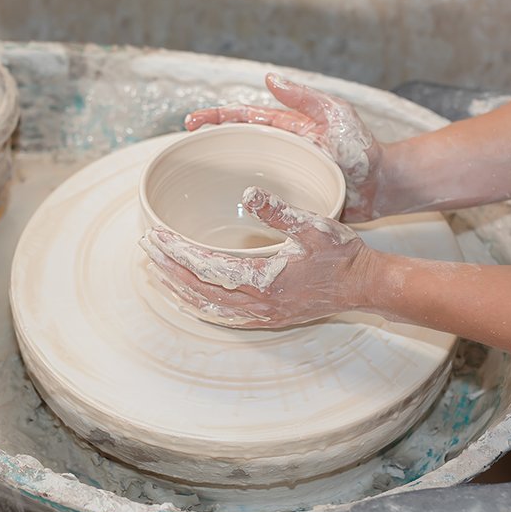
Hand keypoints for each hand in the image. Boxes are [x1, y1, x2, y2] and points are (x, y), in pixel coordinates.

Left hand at [139, 186, 373, 328]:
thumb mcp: (314, 225)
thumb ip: (280, 211)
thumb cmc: (341, 253)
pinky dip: (199, 307)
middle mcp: (258, 302)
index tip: (155, 235)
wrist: (363, 285)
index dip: (176, 251)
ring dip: (179, 290)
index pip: (206, 266)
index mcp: (264, 278)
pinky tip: (188, 298)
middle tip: (146, 250)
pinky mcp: (268, 319)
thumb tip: (250, 192)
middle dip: (169, 269)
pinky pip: (223, 317)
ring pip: (207, 307)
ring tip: (156, 273)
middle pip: (198, 289)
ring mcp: (262, 315)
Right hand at [185, 73, 384, 221]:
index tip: (191, 122)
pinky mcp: (290, 202)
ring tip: (192, 183)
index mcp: (287, 128)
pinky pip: (261, 203)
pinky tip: (224, 214)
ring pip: (243, 174)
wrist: (382, 187)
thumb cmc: (364, 149)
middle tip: (183, 149)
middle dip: (208, 144)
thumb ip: (305, 98)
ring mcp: (283, 177)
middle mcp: (281, 151)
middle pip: (236, 145)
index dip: (216, 118)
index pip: (244, 118)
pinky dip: (241, 206)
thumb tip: (269, 77)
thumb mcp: (336, 115)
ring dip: (219, 176)